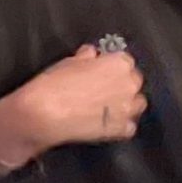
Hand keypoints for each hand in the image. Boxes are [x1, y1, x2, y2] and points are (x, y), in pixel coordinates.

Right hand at [0, 42, 146, 167]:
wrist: (44, 114)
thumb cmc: (54, 84)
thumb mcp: (68, 62)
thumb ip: (86, 57)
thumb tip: (91, 53)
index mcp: (119, 64)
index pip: (126, 62)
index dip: (113, 68)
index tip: (104, 73)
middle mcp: (129, 84)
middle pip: (134, 82)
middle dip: (122, 85)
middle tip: (104, 91)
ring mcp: (128, 108)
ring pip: (137, 104)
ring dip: (126, 105)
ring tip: (108, 108)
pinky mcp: (121, 129)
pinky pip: (129, 126)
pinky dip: (121, 126)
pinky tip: (106, 125)